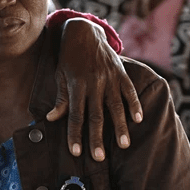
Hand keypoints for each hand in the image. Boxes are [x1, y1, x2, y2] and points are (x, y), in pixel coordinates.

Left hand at [47, 18, 142, 160]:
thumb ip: (60, 98)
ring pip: (116, 106)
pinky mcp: (121, 73)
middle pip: (96, 115)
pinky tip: (138, 119)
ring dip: (120, 127)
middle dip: (97, 138)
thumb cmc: (68, 58)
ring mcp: (110, 78)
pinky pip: (129, 91)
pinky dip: (134, 105)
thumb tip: (51, 118)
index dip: (75, 134)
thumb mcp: (60, 75)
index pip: (75, 114)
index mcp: (76, 85)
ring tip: (124, 145)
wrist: (84, 32)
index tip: (75, 151)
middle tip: (99, 157)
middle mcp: (94, 82)